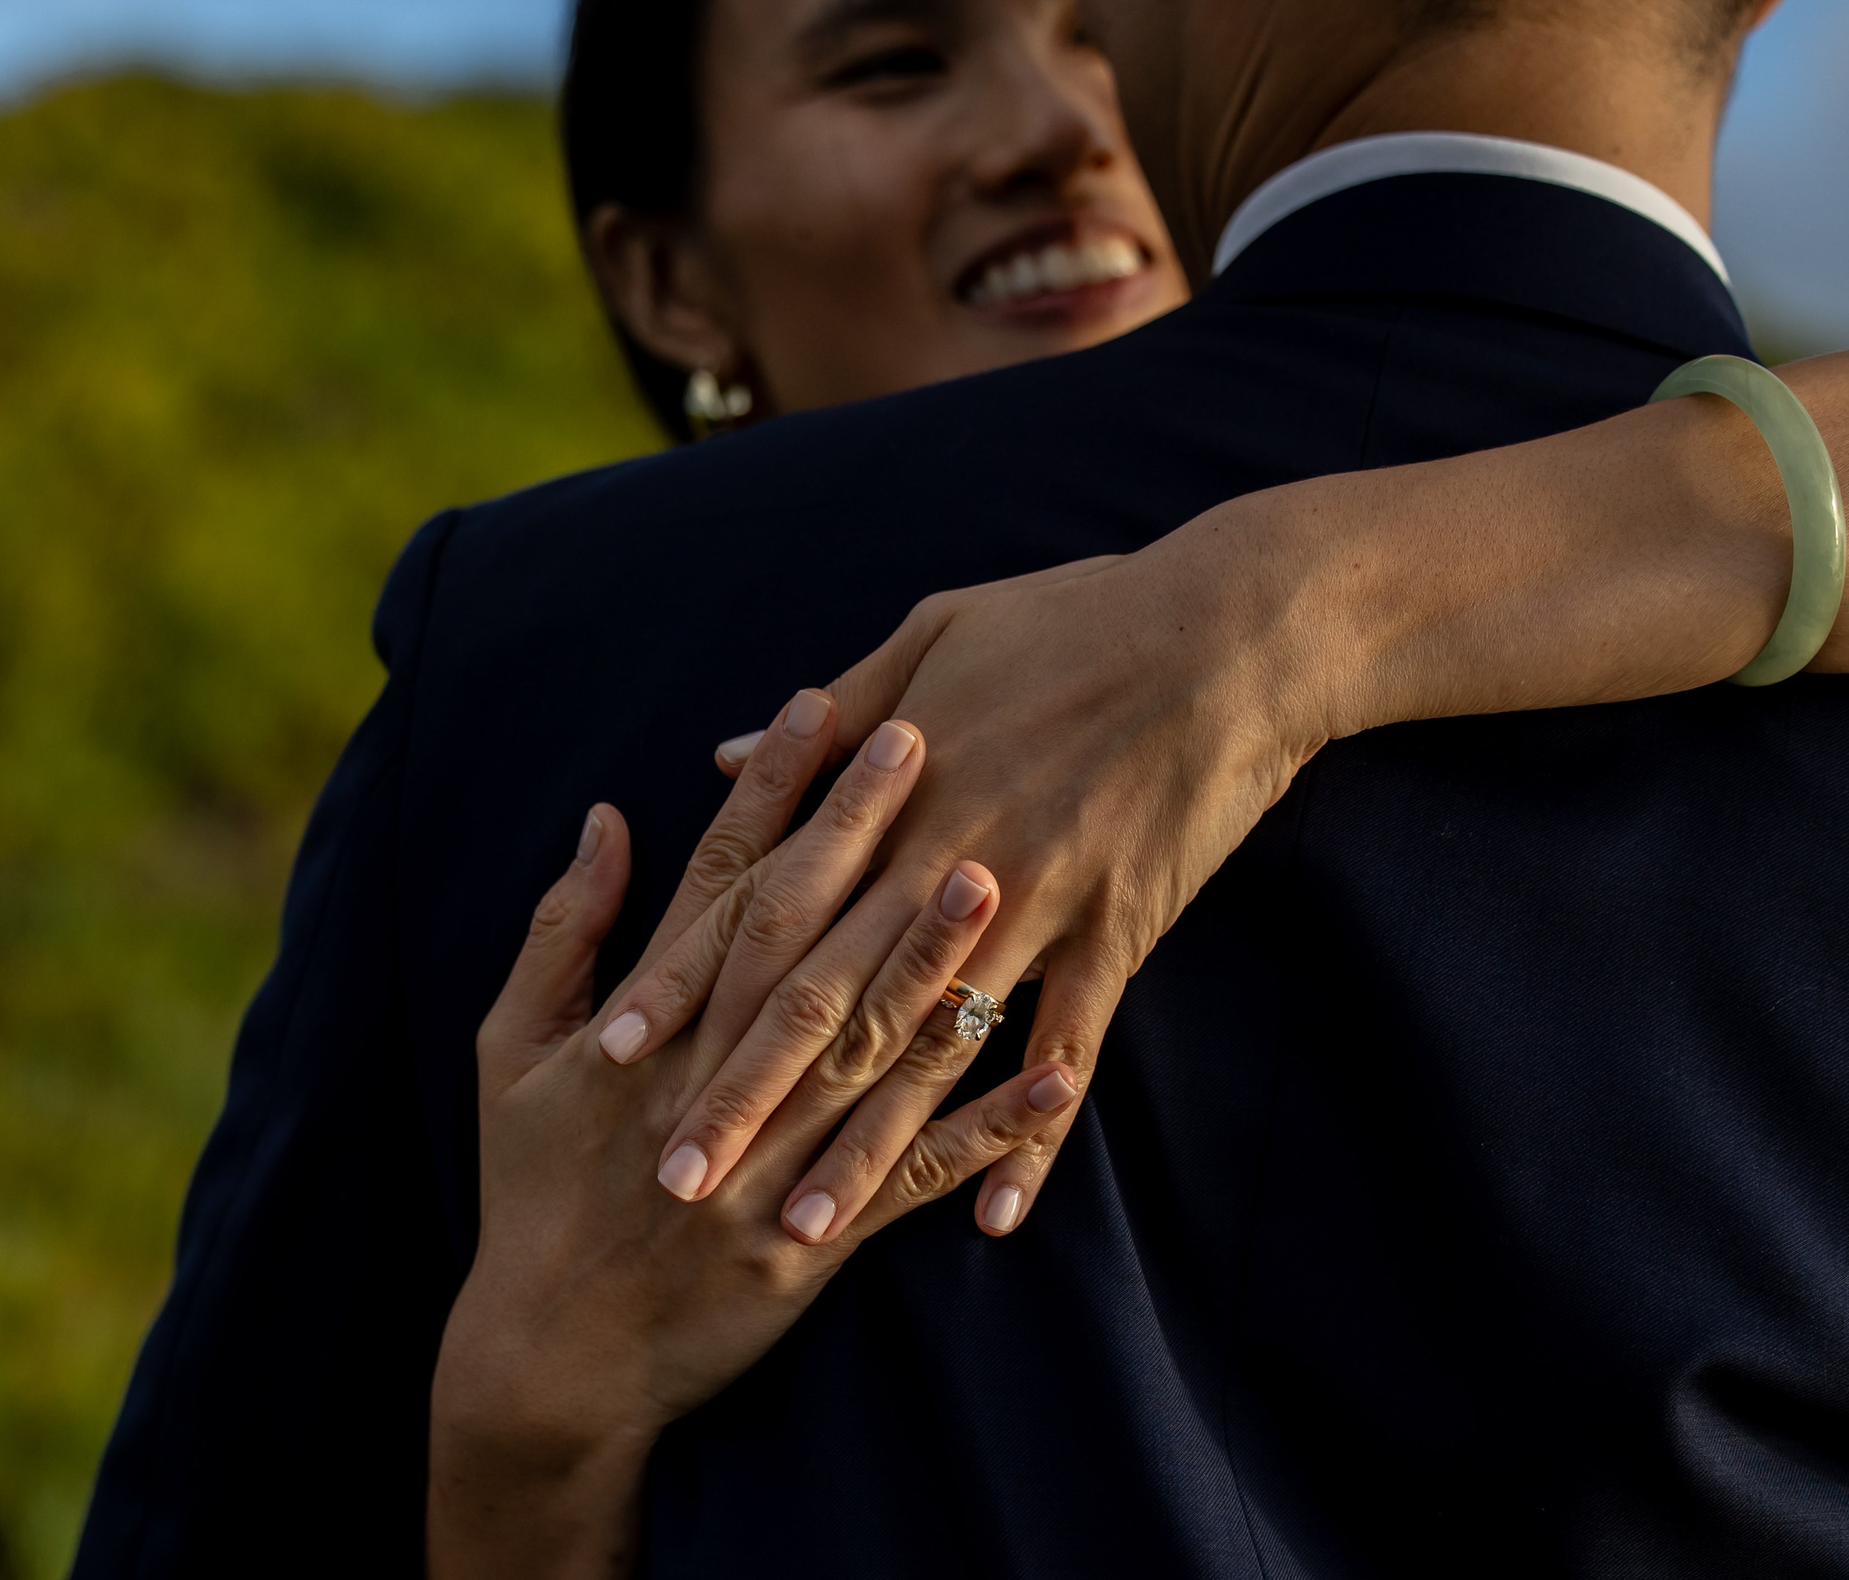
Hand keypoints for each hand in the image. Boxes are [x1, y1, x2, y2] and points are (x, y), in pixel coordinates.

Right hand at [427, 690, 1082, 1579]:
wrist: (551, 1362)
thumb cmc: (530, 1192)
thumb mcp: (510, 1053)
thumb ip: (564, 934)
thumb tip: (603, 818)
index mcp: (647, 1028)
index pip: (717, 886)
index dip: (770, 795)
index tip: (818, 707)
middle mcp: (714, 1079)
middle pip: (799, 939)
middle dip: (862, 839)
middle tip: (926, 742)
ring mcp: (773, 1159)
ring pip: (867, 1045)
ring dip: (935, 959)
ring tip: (998, 873)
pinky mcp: (819, 1239)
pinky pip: (918, 1177)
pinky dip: (991, 1128)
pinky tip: (1061, 1075)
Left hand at [621, 414, 1799, 1236]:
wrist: (1231, 630)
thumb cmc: (1075, 615)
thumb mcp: (933, 633)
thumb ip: (829, 716)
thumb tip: (723, 757)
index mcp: (891, 788)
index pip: (761, 907)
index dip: (688, 985)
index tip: (617, 1058)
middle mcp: (947, 859)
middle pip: (825, 998)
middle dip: (746, 1098)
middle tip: (676, 1186)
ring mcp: (1034, 906)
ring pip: (930, 1048)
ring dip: (862, 1146)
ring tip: (797, 1233)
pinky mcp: (1114, 934)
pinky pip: (1067, 1051)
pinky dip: (1033, 1134)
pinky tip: (997, 1214)